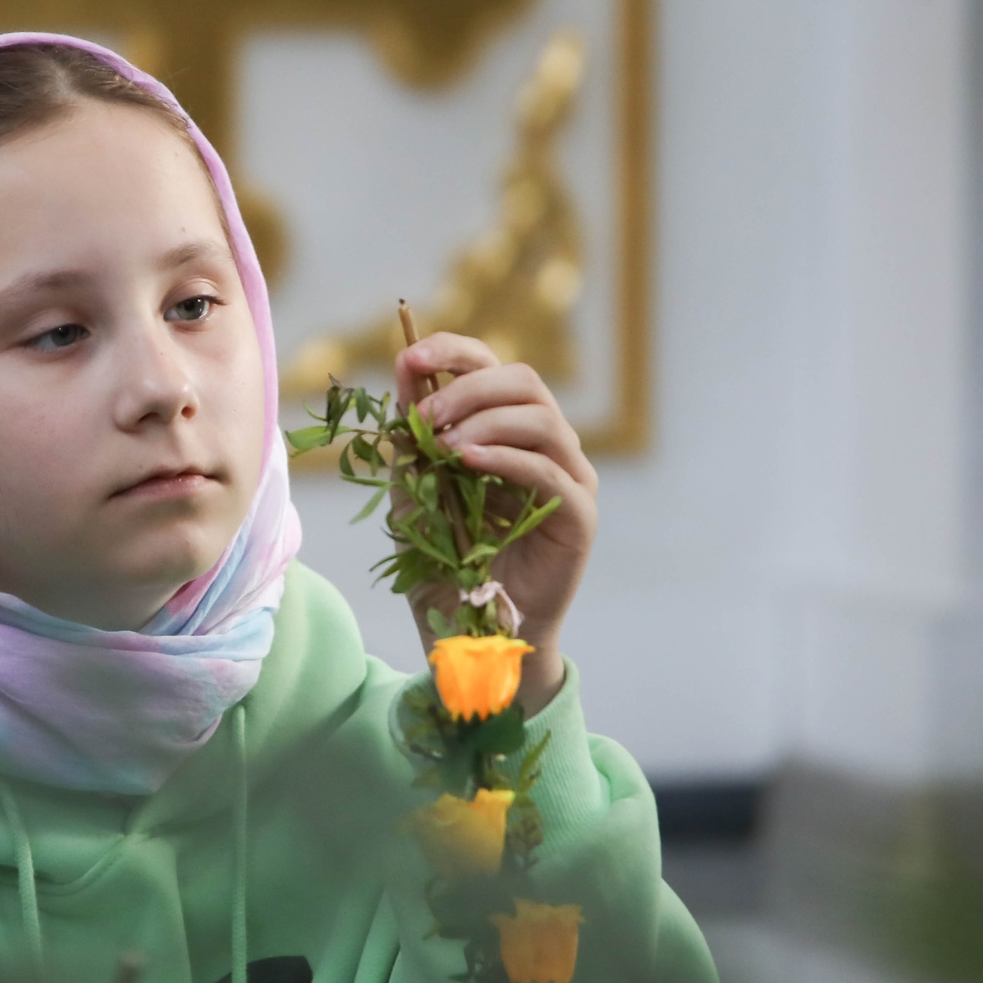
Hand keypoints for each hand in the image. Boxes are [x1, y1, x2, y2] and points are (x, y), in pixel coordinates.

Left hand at [395, 334, 598, 715]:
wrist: (468, 631)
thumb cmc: (442, 561)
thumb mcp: (413, 492)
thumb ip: (412, 440)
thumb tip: (404, 375)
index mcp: (505, 430)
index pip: (491, 366)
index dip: (453, 351)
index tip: (408, 357)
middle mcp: (544, 446)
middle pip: (523, 381)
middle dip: (468, 385)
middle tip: (425, 412)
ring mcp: (568, 478)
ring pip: (542, 418)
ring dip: (486, 420)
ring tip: (445, 443)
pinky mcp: (578, 517)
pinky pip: (551, 472)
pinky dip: (506, 458)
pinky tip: (467, 461)